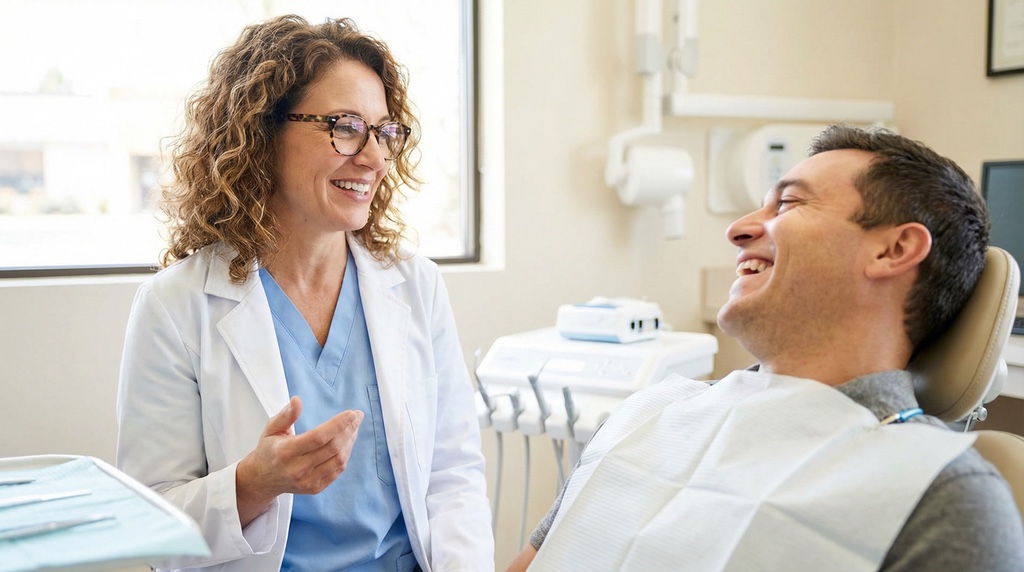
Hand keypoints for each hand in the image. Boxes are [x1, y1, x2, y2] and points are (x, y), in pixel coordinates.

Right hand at [235, 396, 362, 525]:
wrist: (263, 479)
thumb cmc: (269, 450)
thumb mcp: (271, 429)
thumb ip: (285, 415)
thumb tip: (297, 400)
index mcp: (286, 452)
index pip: (318, 437)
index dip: (338, 425)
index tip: (352, 413)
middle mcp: (298, 469)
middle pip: (332, 448)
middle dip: (349, 430)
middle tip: (357, 417)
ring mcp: (308, 481)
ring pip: (338, 460)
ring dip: (350, 442)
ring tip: (353, 428)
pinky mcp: (315, 488)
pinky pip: (337, 470)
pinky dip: (345, 454)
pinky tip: (347, 442)